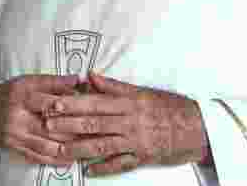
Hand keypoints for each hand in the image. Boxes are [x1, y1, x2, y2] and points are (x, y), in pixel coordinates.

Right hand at [0, 75, 81, 165]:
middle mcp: (17, 114)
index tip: (90, 109)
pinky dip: (58, 159)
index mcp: (21, 94)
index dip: (72, 106)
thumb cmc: (10, 93)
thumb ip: (52, 82)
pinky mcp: (15, 147)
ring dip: (71, 148)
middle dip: (76, 129)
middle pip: (52, 125)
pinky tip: (72, 158)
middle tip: (96, 131)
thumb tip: (78, 79)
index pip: (50, 100)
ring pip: (49, 144)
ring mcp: (15, 133)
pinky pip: (40, 156)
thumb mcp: (27, 81)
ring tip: (89, 147)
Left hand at [43, 72, 211, 175]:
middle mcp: (130, 122)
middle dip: (69, 125)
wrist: (199, 128)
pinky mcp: (143, 157)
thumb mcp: (142, 91)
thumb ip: (114, 85)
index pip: (94, 102)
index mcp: (128, 103)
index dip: (72, 104)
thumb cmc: (169, 106)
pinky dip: (104, 168)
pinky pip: (121, 164)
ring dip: (80, 148)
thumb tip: (90, 75)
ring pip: (103, 145)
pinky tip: (88, 171)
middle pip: (94, 123)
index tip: (53, 104)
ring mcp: (136, 141)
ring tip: (60, 150)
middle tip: (47, 125)